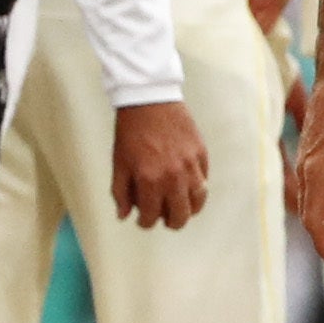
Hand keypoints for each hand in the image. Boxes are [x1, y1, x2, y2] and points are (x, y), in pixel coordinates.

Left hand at [111, 97, 210, 229]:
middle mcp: (173, 177)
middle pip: (179, 216)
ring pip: (197, 201)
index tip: (143, 220)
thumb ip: (121, 192)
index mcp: (149, 180)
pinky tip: (187, 186)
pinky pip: (204, 180)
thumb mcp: (119, 163)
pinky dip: (196, 188)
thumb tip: (124, 215)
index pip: (151, 216)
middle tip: (164, 218)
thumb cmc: (131, 131)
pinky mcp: (201, 154)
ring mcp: (190, 166)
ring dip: (188, 209)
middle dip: (170, 222)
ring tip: (180, 206)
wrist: (149, 100)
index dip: (145, 222)